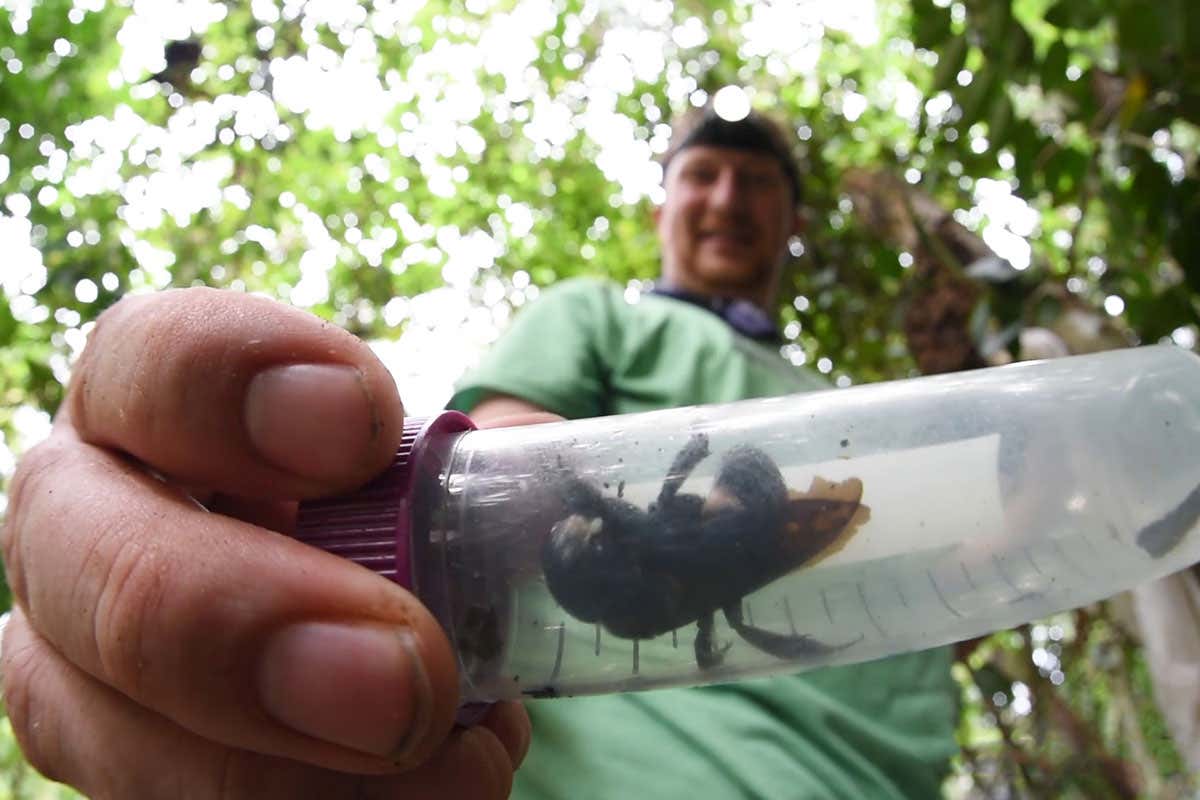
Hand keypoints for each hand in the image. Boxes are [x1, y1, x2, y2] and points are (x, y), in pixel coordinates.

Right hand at [0, 289, 529, 798]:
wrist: (366, 655)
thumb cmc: (414, 543)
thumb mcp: (447, 486)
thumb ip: (485, 481)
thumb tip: (557, 524)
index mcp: (157, 413)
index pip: (150, 358)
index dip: (233, 380)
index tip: (362, 431)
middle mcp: (89, 528)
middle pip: (94, 560)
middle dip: (239, 617)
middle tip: (406, 676)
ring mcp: (81, 665)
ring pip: (92, 720)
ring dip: (268, 766)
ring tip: (447, 771)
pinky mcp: (122, 763)